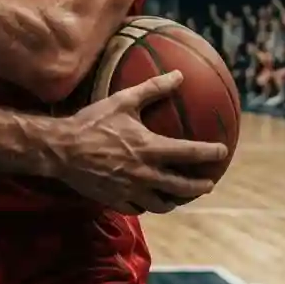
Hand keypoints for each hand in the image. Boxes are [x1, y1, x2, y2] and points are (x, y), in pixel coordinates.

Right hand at [56, 71, 225, 213]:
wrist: (61, 149)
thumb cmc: (92, 122)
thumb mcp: (123, 101)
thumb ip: (153, 88)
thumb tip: (178, 75)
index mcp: (149, 149)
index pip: (190, 153)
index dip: (210, 152)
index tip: (223, 150)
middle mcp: (144, 173)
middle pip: (182, 187)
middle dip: (199, 186)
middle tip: (208, 184)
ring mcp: (130, 190)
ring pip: (162, 204)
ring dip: (175, 201)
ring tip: (179, 197)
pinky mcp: (115, 199)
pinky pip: (138, 208)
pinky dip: (146, 205)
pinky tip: (148, 200)